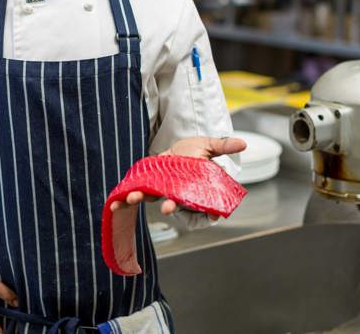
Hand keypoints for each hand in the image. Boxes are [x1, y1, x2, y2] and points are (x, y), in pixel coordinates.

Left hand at [109, 136, 246, 215]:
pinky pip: (140, 195)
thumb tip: (243, 143)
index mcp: (198, 190)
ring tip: (132, 199)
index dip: (207, 214)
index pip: (205, 208)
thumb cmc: (195, 149)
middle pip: (179, 206)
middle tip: (168, 208)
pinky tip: (116, 203)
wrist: (176, 146)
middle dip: (172, 207)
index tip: (211, 216)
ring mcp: (165, 192)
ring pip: (155, 200)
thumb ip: (224, 146)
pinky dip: (126, 200)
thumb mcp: (209, 145)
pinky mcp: (150, 186)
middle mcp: (181, 195)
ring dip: (143, 200)